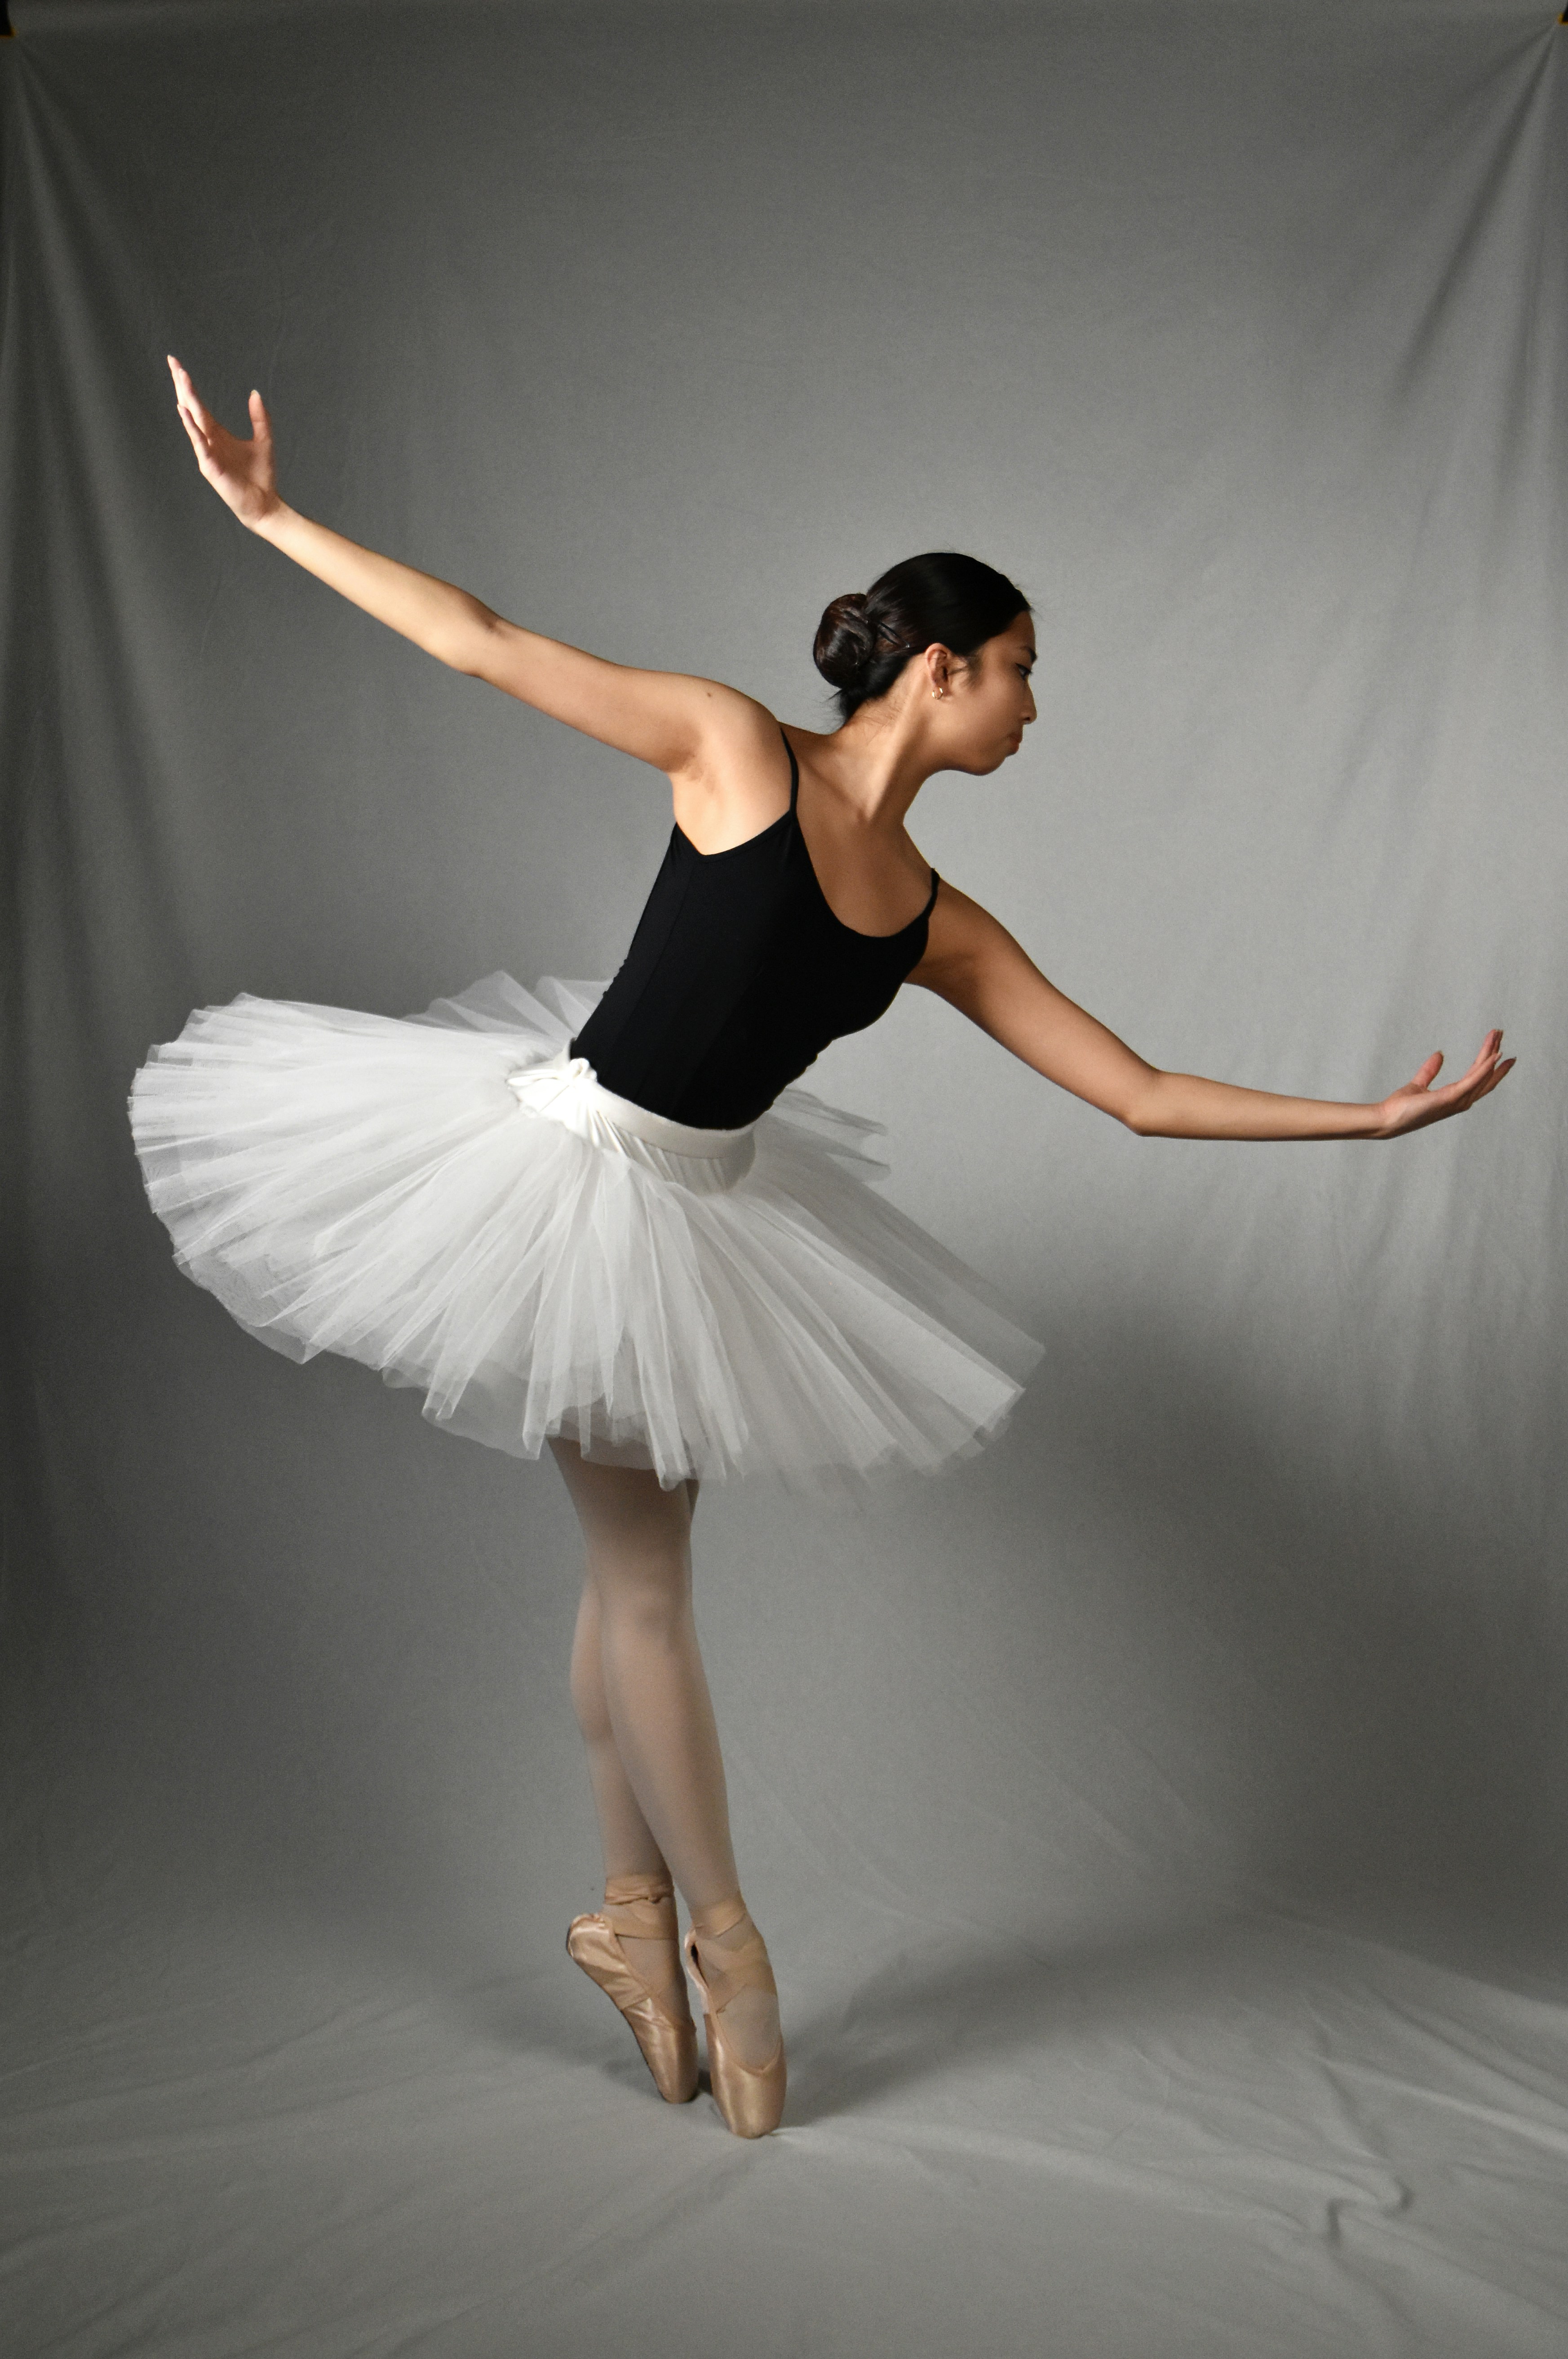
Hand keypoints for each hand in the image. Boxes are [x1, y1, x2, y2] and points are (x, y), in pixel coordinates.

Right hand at [167, 354, 279, 528]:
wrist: (264, 502)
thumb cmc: (261, 475)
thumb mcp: (264, 439)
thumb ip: (259, 417)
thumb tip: (255, 393)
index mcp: (217, 432)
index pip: (198, 403)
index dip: (188, 385)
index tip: (178, 365)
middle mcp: (208, 440)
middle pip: (191, 406)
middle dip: (182, 384)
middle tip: (172, 361)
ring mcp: (206, 452)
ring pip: (193, 420)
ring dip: (186, 398)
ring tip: (180, 378)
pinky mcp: (210, 465)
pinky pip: (198, 442)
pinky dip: (191, 426)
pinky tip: (184, 410)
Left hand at [1374, 1029, 1514, 1137]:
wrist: (1387, 1118)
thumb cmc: (1401, 1107)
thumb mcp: (1418, 1084)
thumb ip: (1430, 1071)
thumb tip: (1439, 1054)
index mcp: (1454, 1098)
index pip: (1477, 1077)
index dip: (1488, 1063)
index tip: (1499, 1048)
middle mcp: (1460, 1101)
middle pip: (1484, 1075)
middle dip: (1493, 1054)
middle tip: (1500, 1034)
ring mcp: (1457, 1101)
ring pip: (1482, 1075)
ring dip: (1491, 1054)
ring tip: (1498, 1036)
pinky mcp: (1450, 1098)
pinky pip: (1472, 1081)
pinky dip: (1485, 1068)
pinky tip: (1493, 1056)